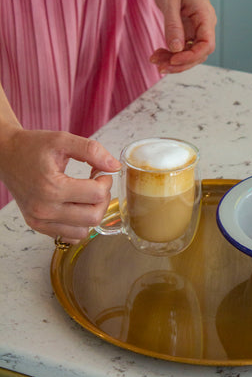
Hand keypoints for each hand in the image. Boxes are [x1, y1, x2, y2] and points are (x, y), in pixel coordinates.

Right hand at [1, 129, 120, 243]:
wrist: (5, 155)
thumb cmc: (32, 147)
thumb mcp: (63, 140)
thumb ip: (92, 151)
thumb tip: (115, 166)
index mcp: (51, 187)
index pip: (96, 194)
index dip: (106, 181)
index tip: (100, 173)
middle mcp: (44, 209)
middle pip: (93, 217)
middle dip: (102, 199)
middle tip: (96, 184)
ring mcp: (40, 221)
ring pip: (84, 231)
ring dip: (92, 213)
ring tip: (85, 195)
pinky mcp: (38, 226)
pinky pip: (70, 236)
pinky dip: (79, 224)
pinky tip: (76, 206)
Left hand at [151, 0, 216, 73]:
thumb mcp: (170, 1)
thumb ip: (173, 25)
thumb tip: (176, 49)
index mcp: (205, 16)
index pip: (207, 45)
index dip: (191, 56)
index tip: (174, 60)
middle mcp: (204, 26)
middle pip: (198, 55)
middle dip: (180, 64)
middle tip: (161, 67)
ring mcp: (196, 31)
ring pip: (189, 55)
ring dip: (172, 62)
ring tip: (155, 61)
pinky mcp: (187, 34)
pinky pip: (181, 51)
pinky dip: (169, 55)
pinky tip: (157, 55)